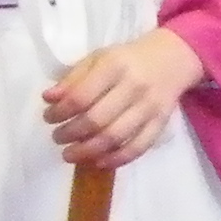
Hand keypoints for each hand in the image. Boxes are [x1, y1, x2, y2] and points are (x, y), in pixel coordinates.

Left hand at [43, 27, 204, 167]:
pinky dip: (116, 159)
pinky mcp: (160, 123)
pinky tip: (98, 162)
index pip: (81, 96)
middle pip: (96, 119)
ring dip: (88, 151)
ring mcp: (149, 107)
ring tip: (70, 155)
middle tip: (57, 138)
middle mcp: (134, 86)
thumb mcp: (99, 59)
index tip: (48, 118)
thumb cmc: (127, 59)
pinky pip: (138, 147)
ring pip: (115, 137)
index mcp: (115, 66)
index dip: (59, 112)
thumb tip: (49, 99)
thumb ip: (73, 78)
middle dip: (70, 134)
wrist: (172, 59)